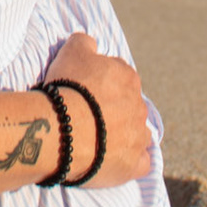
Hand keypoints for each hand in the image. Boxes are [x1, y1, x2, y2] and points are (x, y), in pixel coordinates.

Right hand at [40, 34, 152, 187]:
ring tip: (100, 141)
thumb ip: (85, 42)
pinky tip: (116, 160)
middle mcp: (139, 106)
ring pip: (138, 134)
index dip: (102, 86)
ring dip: (125, 136)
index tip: (86, 92)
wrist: (64, 128)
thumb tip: (91, 44)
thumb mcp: (72, 51)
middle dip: (113, 111)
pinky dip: (133, 161)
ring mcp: (139, 136)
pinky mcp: (135, 164)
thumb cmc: (69, 87)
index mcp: (128, 77)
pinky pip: (141, 163)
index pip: (121, 78)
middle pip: (130, 106)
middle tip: (88, 117)